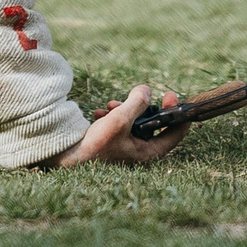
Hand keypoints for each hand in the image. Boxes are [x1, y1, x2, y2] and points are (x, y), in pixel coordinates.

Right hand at [47, 84, 191, 166]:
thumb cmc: (96, 144)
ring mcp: (127, 148)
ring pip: (135, 122)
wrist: (69, 156)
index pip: (175, 133)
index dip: (176, 112)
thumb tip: (146, 90)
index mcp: (149, 152)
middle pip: (154, 124)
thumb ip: (136, 103)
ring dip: (125, 109)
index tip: (170, 95)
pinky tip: (100, 113)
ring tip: (110, 105)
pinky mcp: (115, 144)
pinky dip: (114, 116)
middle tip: (140, 94)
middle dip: (143, 107)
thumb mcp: (119, 120)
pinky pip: (122, 125)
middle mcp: (141, 152)